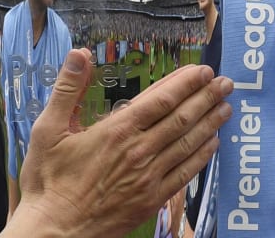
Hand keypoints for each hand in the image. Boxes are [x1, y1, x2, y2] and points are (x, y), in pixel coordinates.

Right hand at [0, 48, 231, 237]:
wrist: (56, 230)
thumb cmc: (48, 181)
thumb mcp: (48, 129)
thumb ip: (67, 89)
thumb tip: (79, 54)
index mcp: (116, 131)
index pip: (160, 99)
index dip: (185, 83)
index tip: (202, 70)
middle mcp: (138, 151)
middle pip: (181, 118)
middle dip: (206, 97)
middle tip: (226, 83)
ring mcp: (148, 177)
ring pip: (187, 143)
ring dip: (210, 122)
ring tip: (226, 107)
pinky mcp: (151, 199)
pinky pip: (185, 173)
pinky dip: (201, 156)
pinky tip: (212, 144)